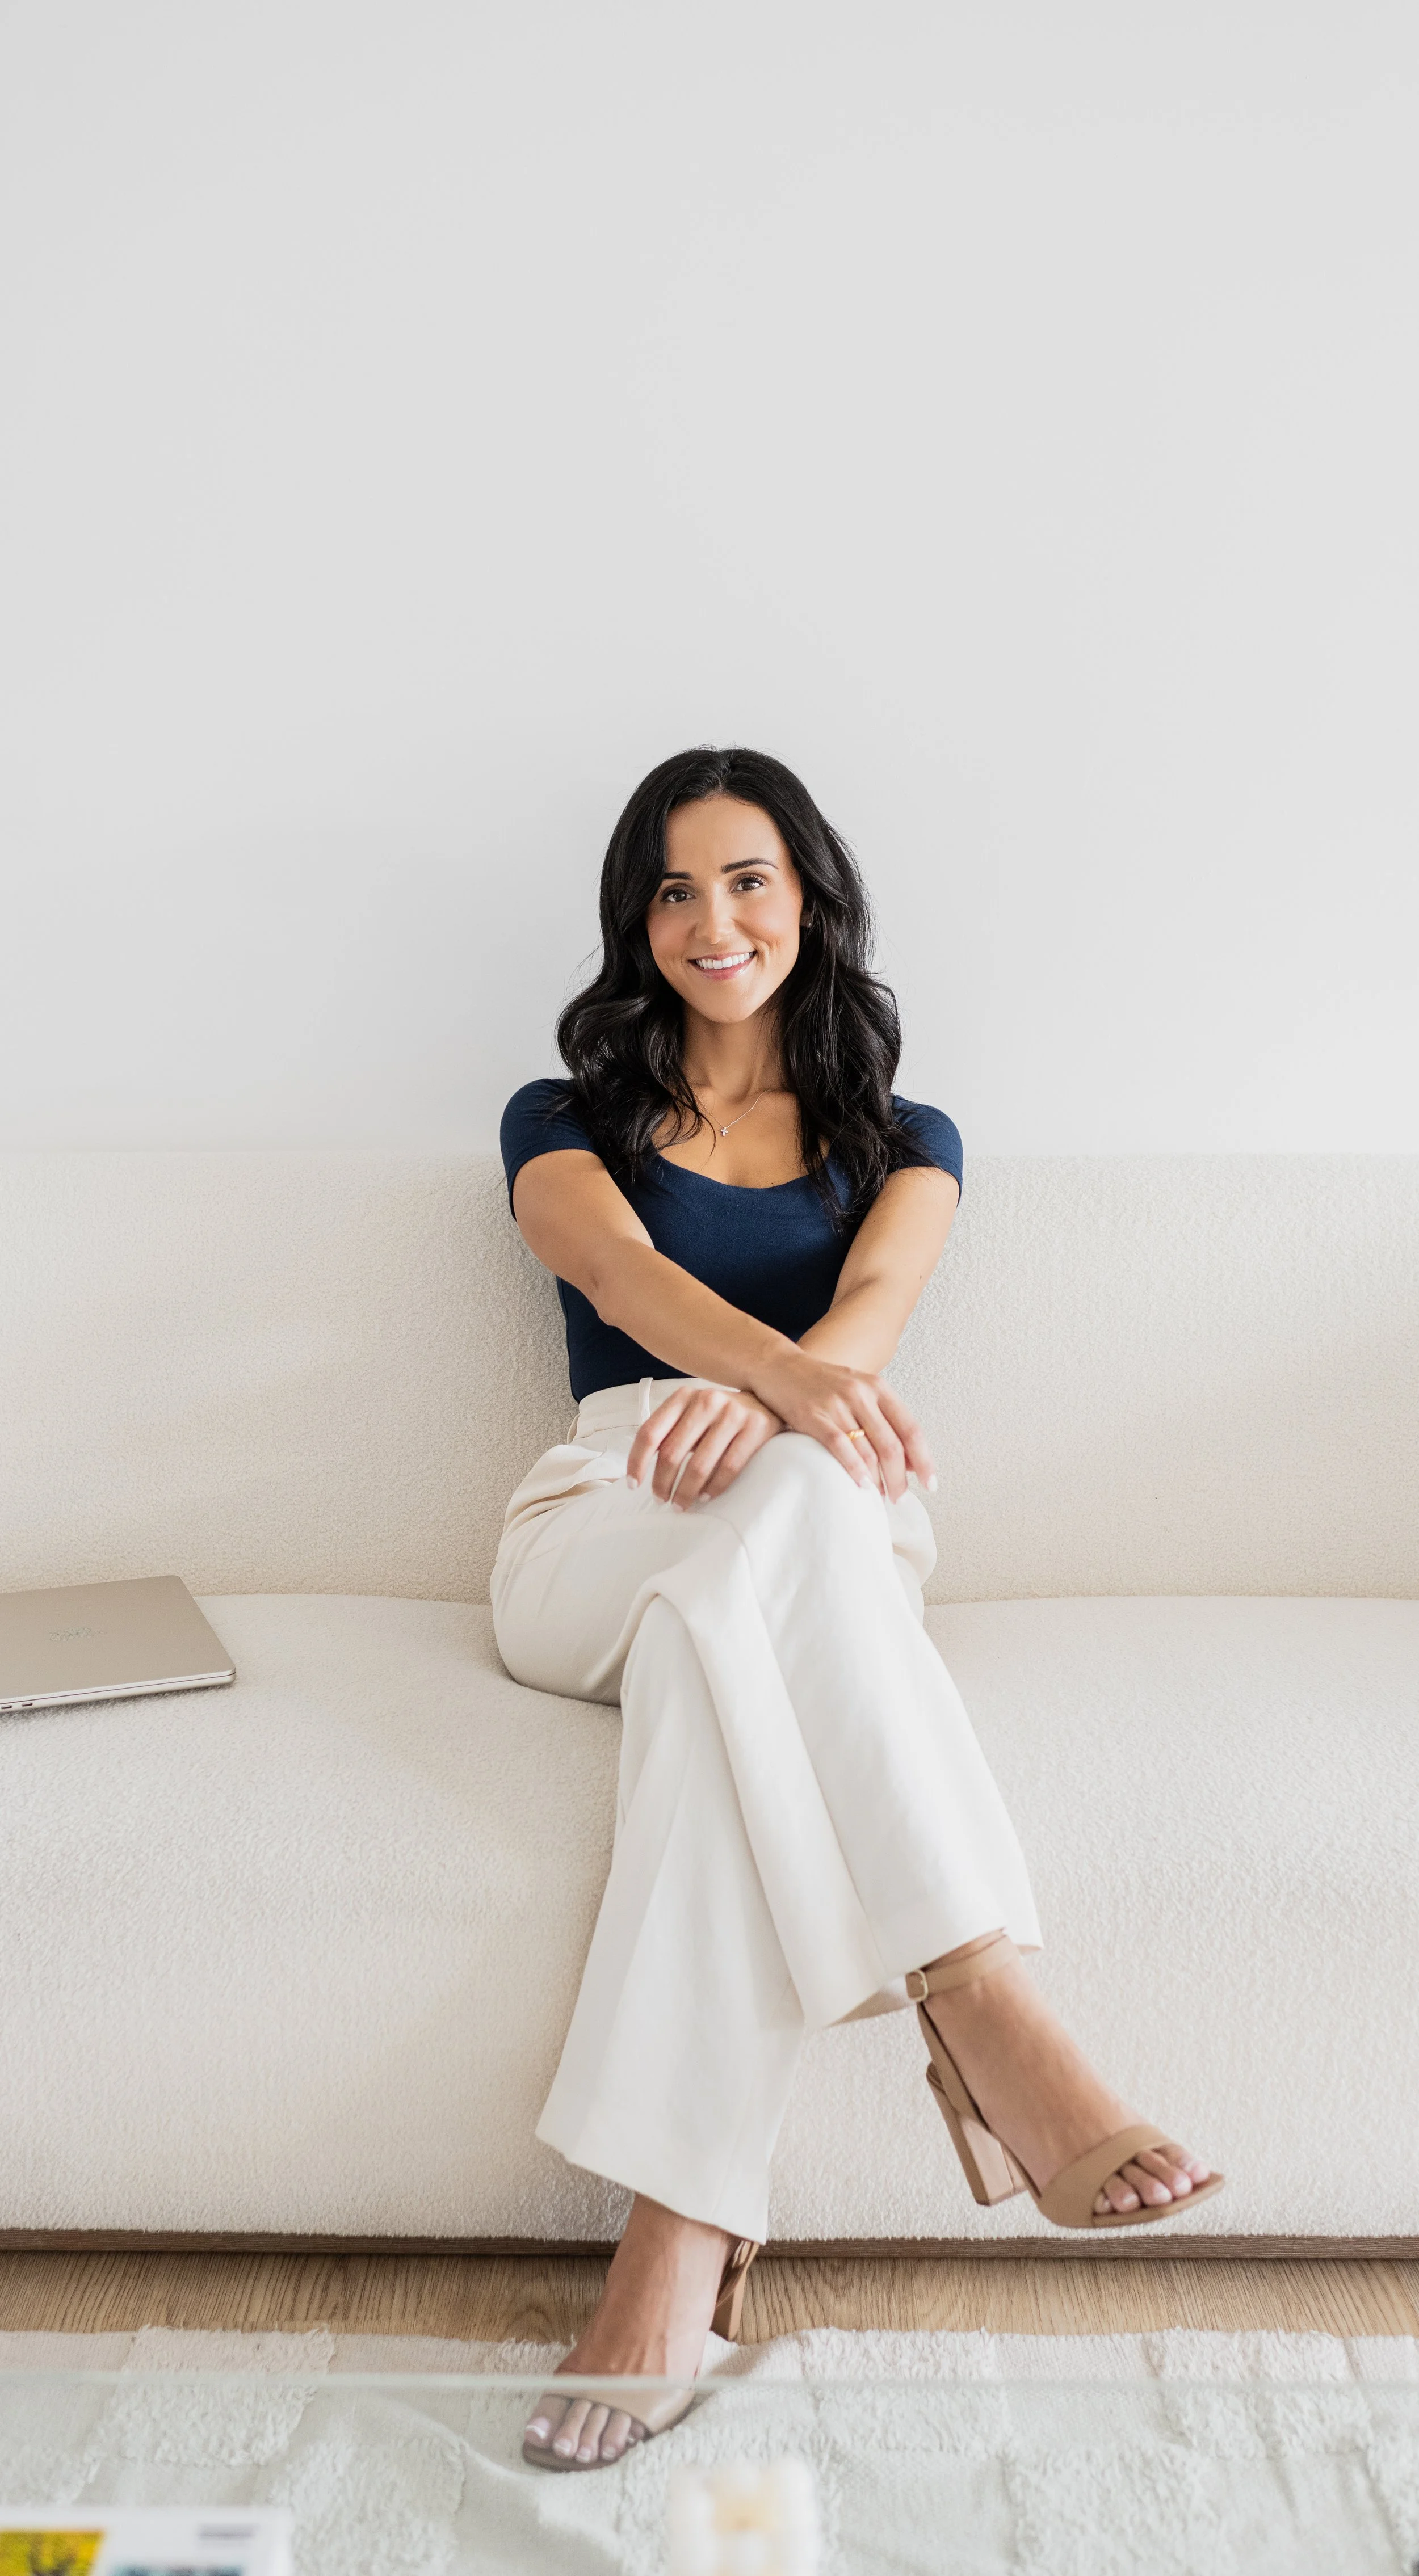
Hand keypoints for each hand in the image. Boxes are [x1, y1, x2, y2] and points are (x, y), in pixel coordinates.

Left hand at [627, 1384, 782, 1504]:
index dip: (637, 1462)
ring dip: (686, 1492)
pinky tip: (706, 1497)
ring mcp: (732, 1413)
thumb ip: (670, 1432)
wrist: (769, 1401)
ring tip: (681, 1505)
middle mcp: (706, 1401)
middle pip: (671, 1453)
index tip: (633, 1485)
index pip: (650, 1433)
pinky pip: (729, 1467)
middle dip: (662, 1483)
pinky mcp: (756, 1427)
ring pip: (699, 1465)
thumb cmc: (720, 1416)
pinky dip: (714, 1488)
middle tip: (661, 1500)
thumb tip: (640, 1470)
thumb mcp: (692, 1414)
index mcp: (683, 1397)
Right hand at [750, 1351, 935, 1501]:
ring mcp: (837, 1404)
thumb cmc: (819, 1384)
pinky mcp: (813, 1415)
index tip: (929, 1483)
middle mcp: (861, 1394)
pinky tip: (861, 1485)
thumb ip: (882, 1419)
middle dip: (899, 1478)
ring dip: (878, 1480)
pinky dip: (853, 1469)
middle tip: (900, 1498)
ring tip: (880, 1497)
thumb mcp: (857, 1391)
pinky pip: (840, 1446)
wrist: (778, 1366)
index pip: (910, 1429)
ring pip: (868, 1450)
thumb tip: (908, 1460)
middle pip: (891, 1445)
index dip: (923, 1459)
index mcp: (878, 1388)